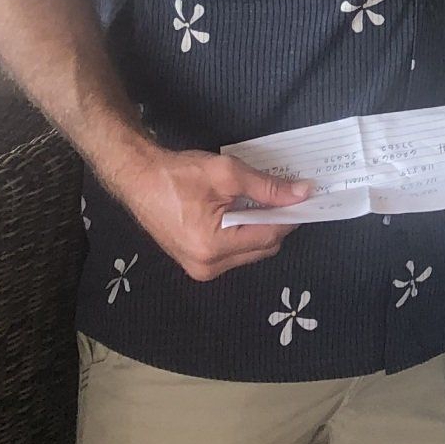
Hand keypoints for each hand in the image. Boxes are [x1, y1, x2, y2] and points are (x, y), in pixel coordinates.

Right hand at [101, 137, 310, 280]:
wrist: (138, 178)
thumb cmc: (178, 174)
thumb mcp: (227, 174)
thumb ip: (267, 187)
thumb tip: (303, 193)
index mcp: (214, 247)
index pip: (269, 236)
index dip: (291, 216)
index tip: (307, 197)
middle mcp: (208, 267)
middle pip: (263, 248)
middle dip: (278, 223)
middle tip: (287, 196)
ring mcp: (200, 269)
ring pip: (251, 252)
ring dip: (262, 229)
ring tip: (263, 202)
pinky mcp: (196, 263)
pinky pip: (234, 252)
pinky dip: (245, 233)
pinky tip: (244, 212)